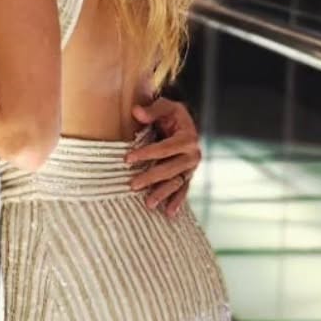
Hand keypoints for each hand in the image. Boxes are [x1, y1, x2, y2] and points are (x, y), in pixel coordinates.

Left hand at [126, 97, 201, 216]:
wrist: (183, 123)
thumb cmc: (171, 114)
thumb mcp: (165, 107)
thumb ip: (152, 110)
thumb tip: (136, 112)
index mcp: (188, 137)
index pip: (165, 148)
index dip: (146, 153)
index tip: (127, 159)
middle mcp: (193, 154)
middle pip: (170, 169)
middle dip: (151, 177)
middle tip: (132, 185)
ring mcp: (191, 167)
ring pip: (176, 182)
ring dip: (163, 194)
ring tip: (148, 204)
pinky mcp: (188, 175)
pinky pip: (183, 190)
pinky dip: (177, 201)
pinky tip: (169, 213)